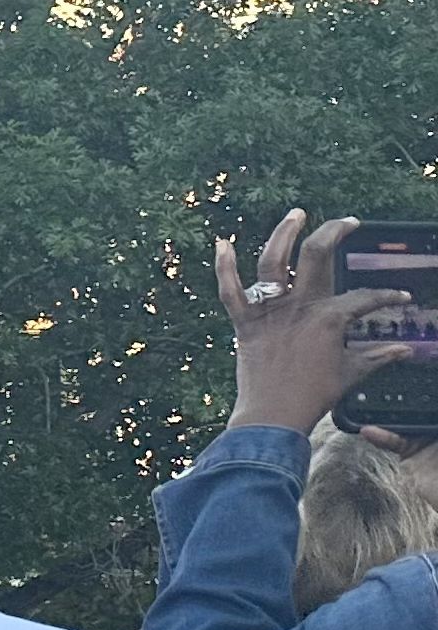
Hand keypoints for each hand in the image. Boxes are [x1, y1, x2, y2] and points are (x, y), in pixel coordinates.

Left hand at [215, 210, 410, 435]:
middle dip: (334, 231)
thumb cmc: (312, 396)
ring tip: (296, 214)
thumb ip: (378, 356)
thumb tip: (406, 350)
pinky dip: (224, 268)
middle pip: (318, 255)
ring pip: (273, 262)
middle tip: (347, 222)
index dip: (387, 297)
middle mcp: (299, 307)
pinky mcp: (244, 323)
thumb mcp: (352, 374)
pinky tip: (223, 244)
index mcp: (329, 318)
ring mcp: (270, 312)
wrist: (273, 415)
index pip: (365, 298)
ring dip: (283, 233)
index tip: (399, 297)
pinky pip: (230, 291)